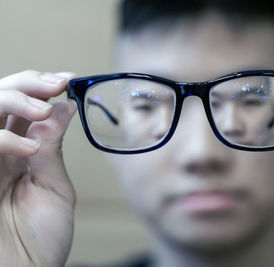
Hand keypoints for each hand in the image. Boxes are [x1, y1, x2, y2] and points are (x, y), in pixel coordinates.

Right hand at [0, 71, 76, 266]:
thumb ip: (52, 148)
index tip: (69, 79)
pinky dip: (2, 139)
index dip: (41, 89)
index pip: (23, 109)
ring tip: (42, 110)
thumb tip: (64, 106)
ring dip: (13, 100)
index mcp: (18, 154)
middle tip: (56, 85)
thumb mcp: (54, 188)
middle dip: (27, 85)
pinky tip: (28, 149)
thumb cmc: (41, 240)